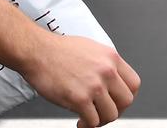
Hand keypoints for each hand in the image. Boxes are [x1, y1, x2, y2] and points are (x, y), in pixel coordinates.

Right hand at [21, 34, 139, 126]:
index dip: (125, 95)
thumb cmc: (54, 49)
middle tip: (103, 111)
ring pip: (111, 114)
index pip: (133, 83)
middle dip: (115, 109)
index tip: (117, 100)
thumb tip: (111, 81)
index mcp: (109, 56)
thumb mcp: (86, 47)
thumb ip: (102, 63)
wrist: (33, 49)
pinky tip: (80, 121)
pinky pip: (93, 121)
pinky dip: (87, 125)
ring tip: (88, 117)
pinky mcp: (80, 99)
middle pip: (125, 101)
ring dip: (100, 119)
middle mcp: (105, 70)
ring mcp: (94, 85)